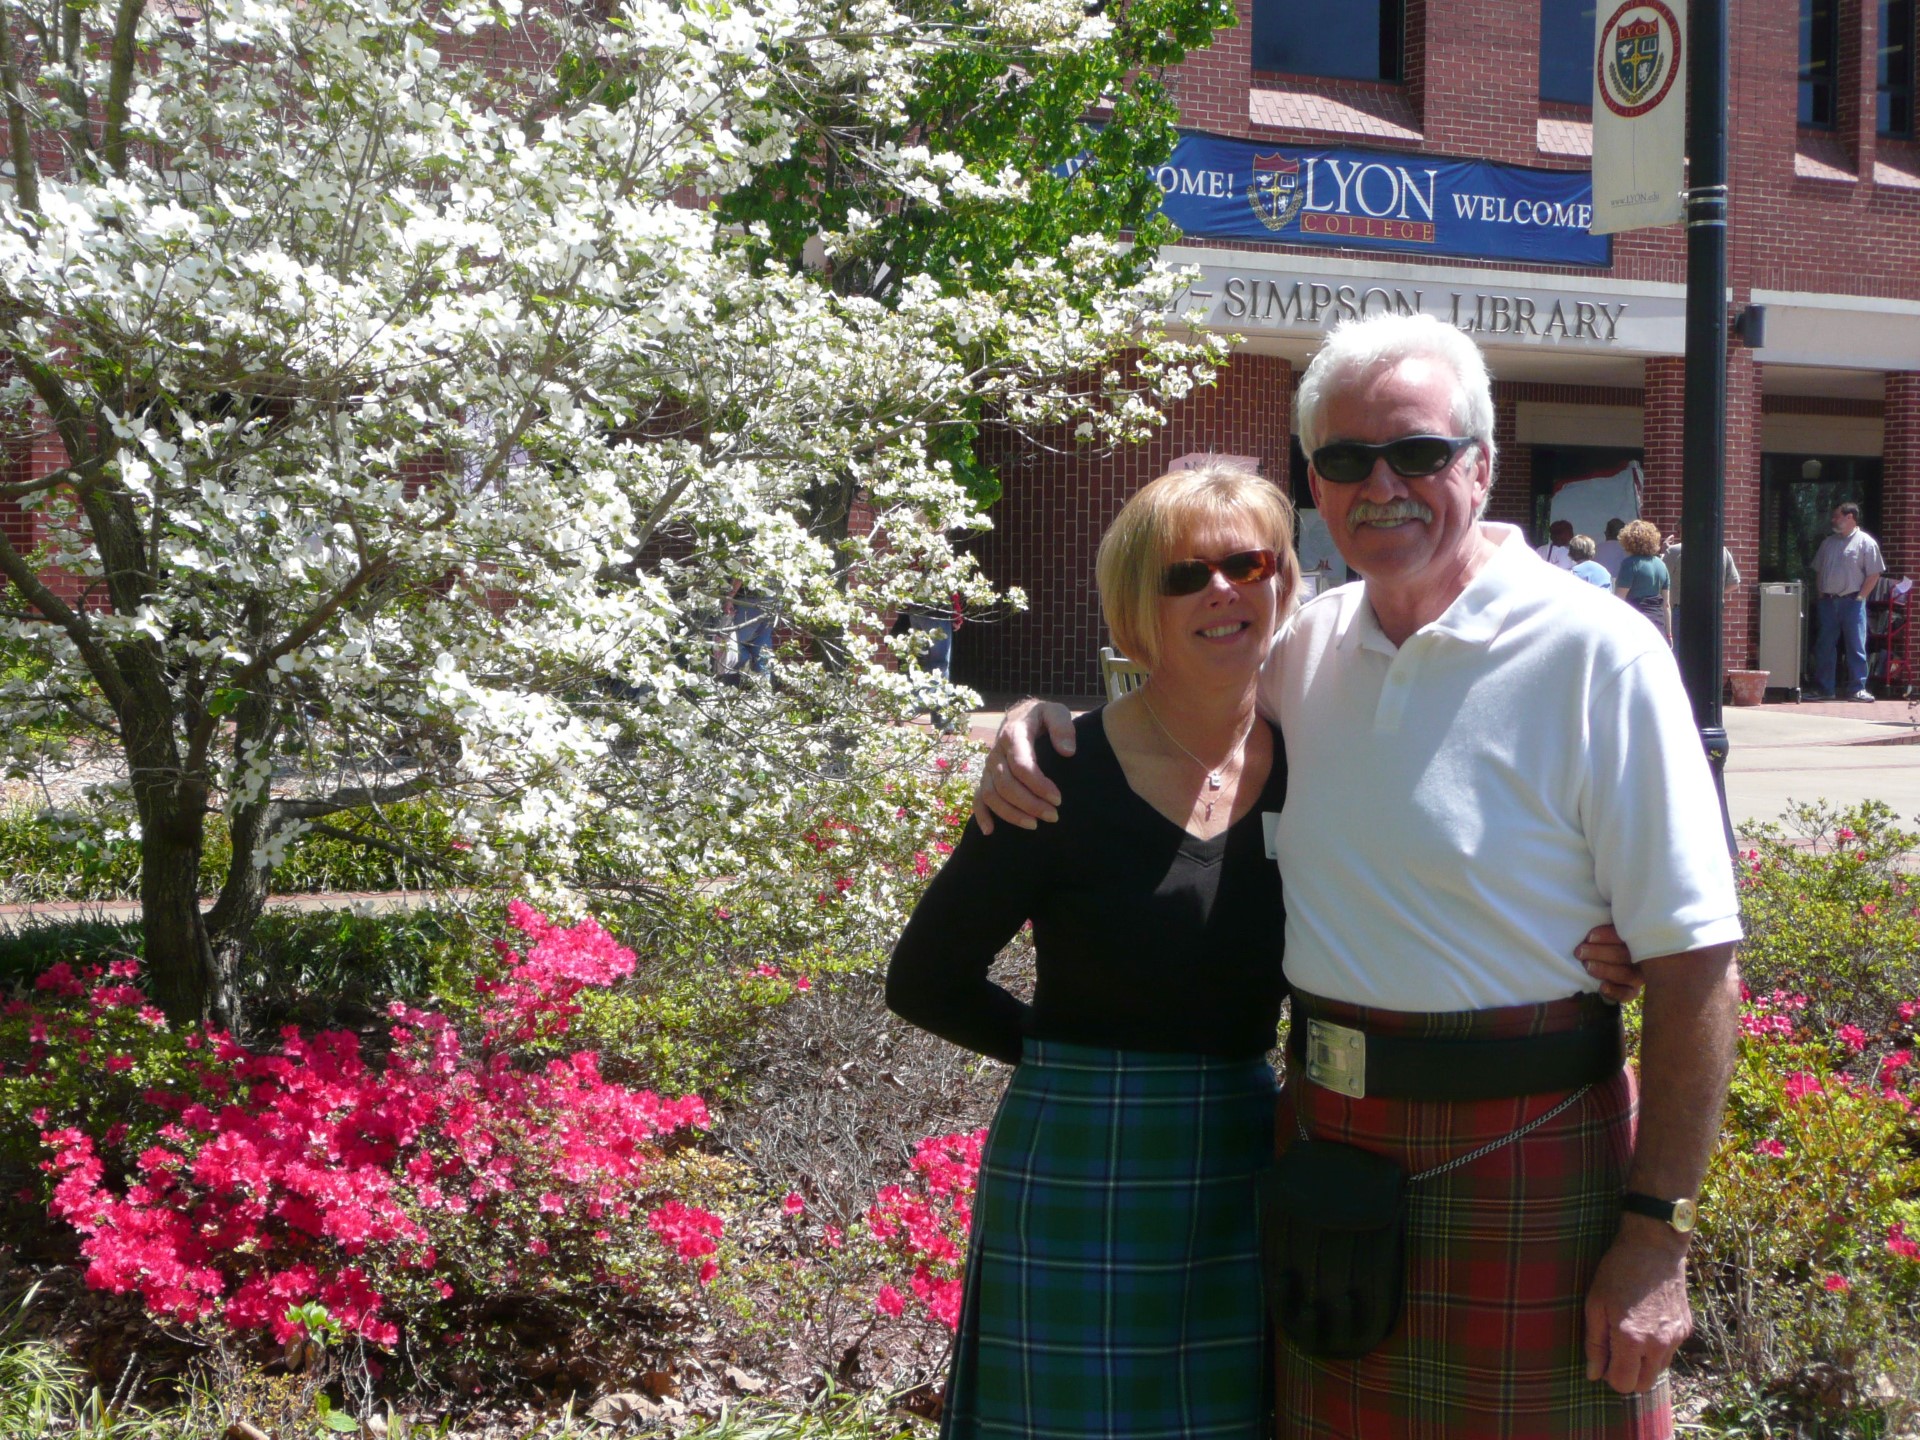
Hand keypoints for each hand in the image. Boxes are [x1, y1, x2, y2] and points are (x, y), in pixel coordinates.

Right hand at [972, 700, 1074, 832]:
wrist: (1022, 715)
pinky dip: (981, 814)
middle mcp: (996, 752)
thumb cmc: (1042, 717)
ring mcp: (989, 766)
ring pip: (991, 794)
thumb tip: (1067, 752)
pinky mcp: (986, 776)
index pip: (1021, 765)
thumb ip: (1062, 726)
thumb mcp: (1055, 712)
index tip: (1058, 799)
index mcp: (1013, 734)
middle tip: (1053, 816)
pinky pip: (978, 797)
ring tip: (1034, 825)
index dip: (1038, 785)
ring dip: (1011, 813)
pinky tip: (990, 831)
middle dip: (1029, 804)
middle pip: (1006, 784)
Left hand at [1577, 924, 1643, 1003]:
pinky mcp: (1633, 988)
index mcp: (1639, 934)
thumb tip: (1596, 899)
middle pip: (1626, 955)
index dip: (1608, 936)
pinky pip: (1628, 994)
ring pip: (1628, 974)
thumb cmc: (1606, 931)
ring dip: (1605, 970)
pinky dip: (1616, 992)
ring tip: (1587, 966)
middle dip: (1600, 953)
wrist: (1606, 949)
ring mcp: (1640, 973)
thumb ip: (1609, 917)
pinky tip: (1602, 987)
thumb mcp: (1609, 919)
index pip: (1627, 935)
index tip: (1589, 937)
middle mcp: (1643, 954)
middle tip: (1580, 952)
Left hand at [1583, 1223, 1691, 1394]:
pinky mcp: (1686, 1330)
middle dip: (1627, 1377)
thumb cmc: (1618, 1271)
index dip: (1609, 1376)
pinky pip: (1670, 1353)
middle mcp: (1658, 1345)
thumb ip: (1595, 1344)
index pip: (1623, 1384)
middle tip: (1615, 1353)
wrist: (1654, 1247)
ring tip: (1630, 1337)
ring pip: (1658, 1372)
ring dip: (1643, 1365)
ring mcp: (1676, 1338)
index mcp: (1632, 1340)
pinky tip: (1646, 1325)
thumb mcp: (1595, 1304)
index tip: (1603, 1360)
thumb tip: (1593, 1375)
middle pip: (1643, 1385)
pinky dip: (1657, 1350)